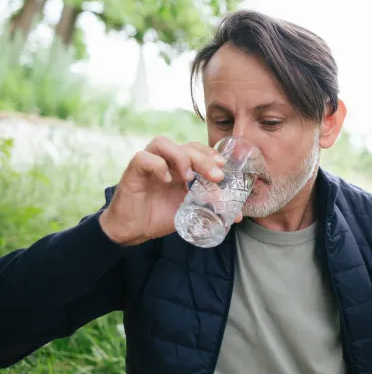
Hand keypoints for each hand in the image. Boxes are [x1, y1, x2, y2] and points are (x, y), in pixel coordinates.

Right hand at [99, 136, 236, 245]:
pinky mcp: (132, 171)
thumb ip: (209, 206)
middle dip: (204, 159)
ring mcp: (148, 163)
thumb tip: (237, 214)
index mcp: (179, 166)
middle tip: (217, 176)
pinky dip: (157, 166)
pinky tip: (167, 180)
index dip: (210, 153)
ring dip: (180, 157)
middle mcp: (164, 160)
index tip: (224, 166)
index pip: (196, 149)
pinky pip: (143, 157)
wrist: (133, 230)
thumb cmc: (160, 216)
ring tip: (189, 177)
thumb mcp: (189, 210)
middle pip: (185, 146)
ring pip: (163, 143)